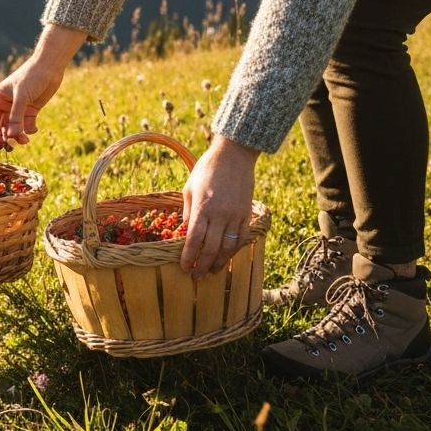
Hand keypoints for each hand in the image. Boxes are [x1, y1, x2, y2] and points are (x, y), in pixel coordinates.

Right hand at [0, 24, 85, 148]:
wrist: (50, 67)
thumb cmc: (32, 77)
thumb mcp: (22, 96)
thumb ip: (16, 116)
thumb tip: (11, 136)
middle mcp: (7, 104)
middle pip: (3, 126)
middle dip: (7, 137)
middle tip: (12, 147)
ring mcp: (19, 108)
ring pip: (15, 127)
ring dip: (19, 135)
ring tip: (25, 140)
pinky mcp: (31, 109)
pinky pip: (27, 125)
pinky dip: (29, 130)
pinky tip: (34, 128)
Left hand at [180, 135, 258, 278]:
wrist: (234, 155)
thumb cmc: (207, 169)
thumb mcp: (190, 187)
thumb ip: (188, 212)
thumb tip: (185, 234)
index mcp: (202, 207)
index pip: (194, 239)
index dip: (188, 256)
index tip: (184, 267)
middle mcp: (220, 214)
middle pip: (211, 248)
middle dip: (202, 265)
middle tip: (196, 276)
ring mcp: (236, 215)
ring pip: (228, 247)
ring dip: (219, 262)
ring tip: (211, 271)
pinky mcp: (247, 214)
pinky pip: (241, 238)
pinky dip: (234, 250)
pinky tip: (226, 257)